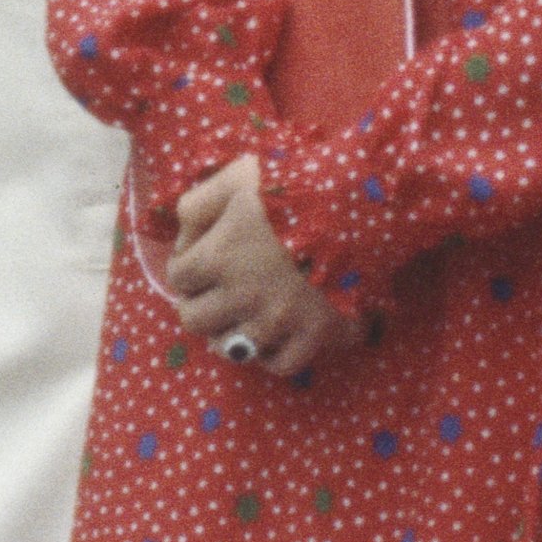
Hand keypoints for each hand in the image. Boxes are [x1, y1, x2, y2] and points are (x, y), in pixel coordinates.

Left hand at [166, 156, 355, 382]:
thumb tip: (182, 236)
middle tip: (217, 293)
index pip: (178, 278)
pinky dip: (272, 354)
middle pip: (194, 320)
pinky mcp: (314, 335)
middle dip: (201, 304)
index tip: (201, 260)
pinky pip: (279, 364)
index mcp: (218, 255)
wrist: (363, 201)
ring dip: (231, 332)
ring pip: (231, 348)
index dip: (187, 267)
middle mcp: (242, 295)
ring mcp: (278, 320)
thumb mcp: (238, 177)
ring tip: (242, 317)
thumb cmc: (296, 184)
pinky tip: (276, 334)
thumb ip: (199, 202)